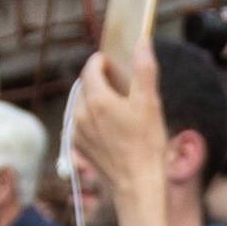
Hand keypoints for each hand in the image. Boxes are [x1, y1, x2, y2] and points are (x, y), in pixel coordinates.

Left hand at [70, 46, 166, 206]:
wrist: (136, 183)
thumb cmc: (146, 144)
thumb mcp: (150, 102)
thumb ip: (144, 69)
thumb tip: (142, 42)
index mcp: (97, 100)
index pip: (91, 67)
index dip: (103, 61)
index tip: (117, 64)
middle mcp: (80, 114)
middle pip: (86, 85)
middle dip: (101, 80)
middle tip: (123, 86)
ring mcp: (76, 132)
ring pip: (82, 103)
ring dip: (97, 99)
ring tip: (119, 107)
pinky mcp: (77, 146)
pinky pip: (81, 122)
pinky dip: (93, 117)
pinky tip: (111, 126)